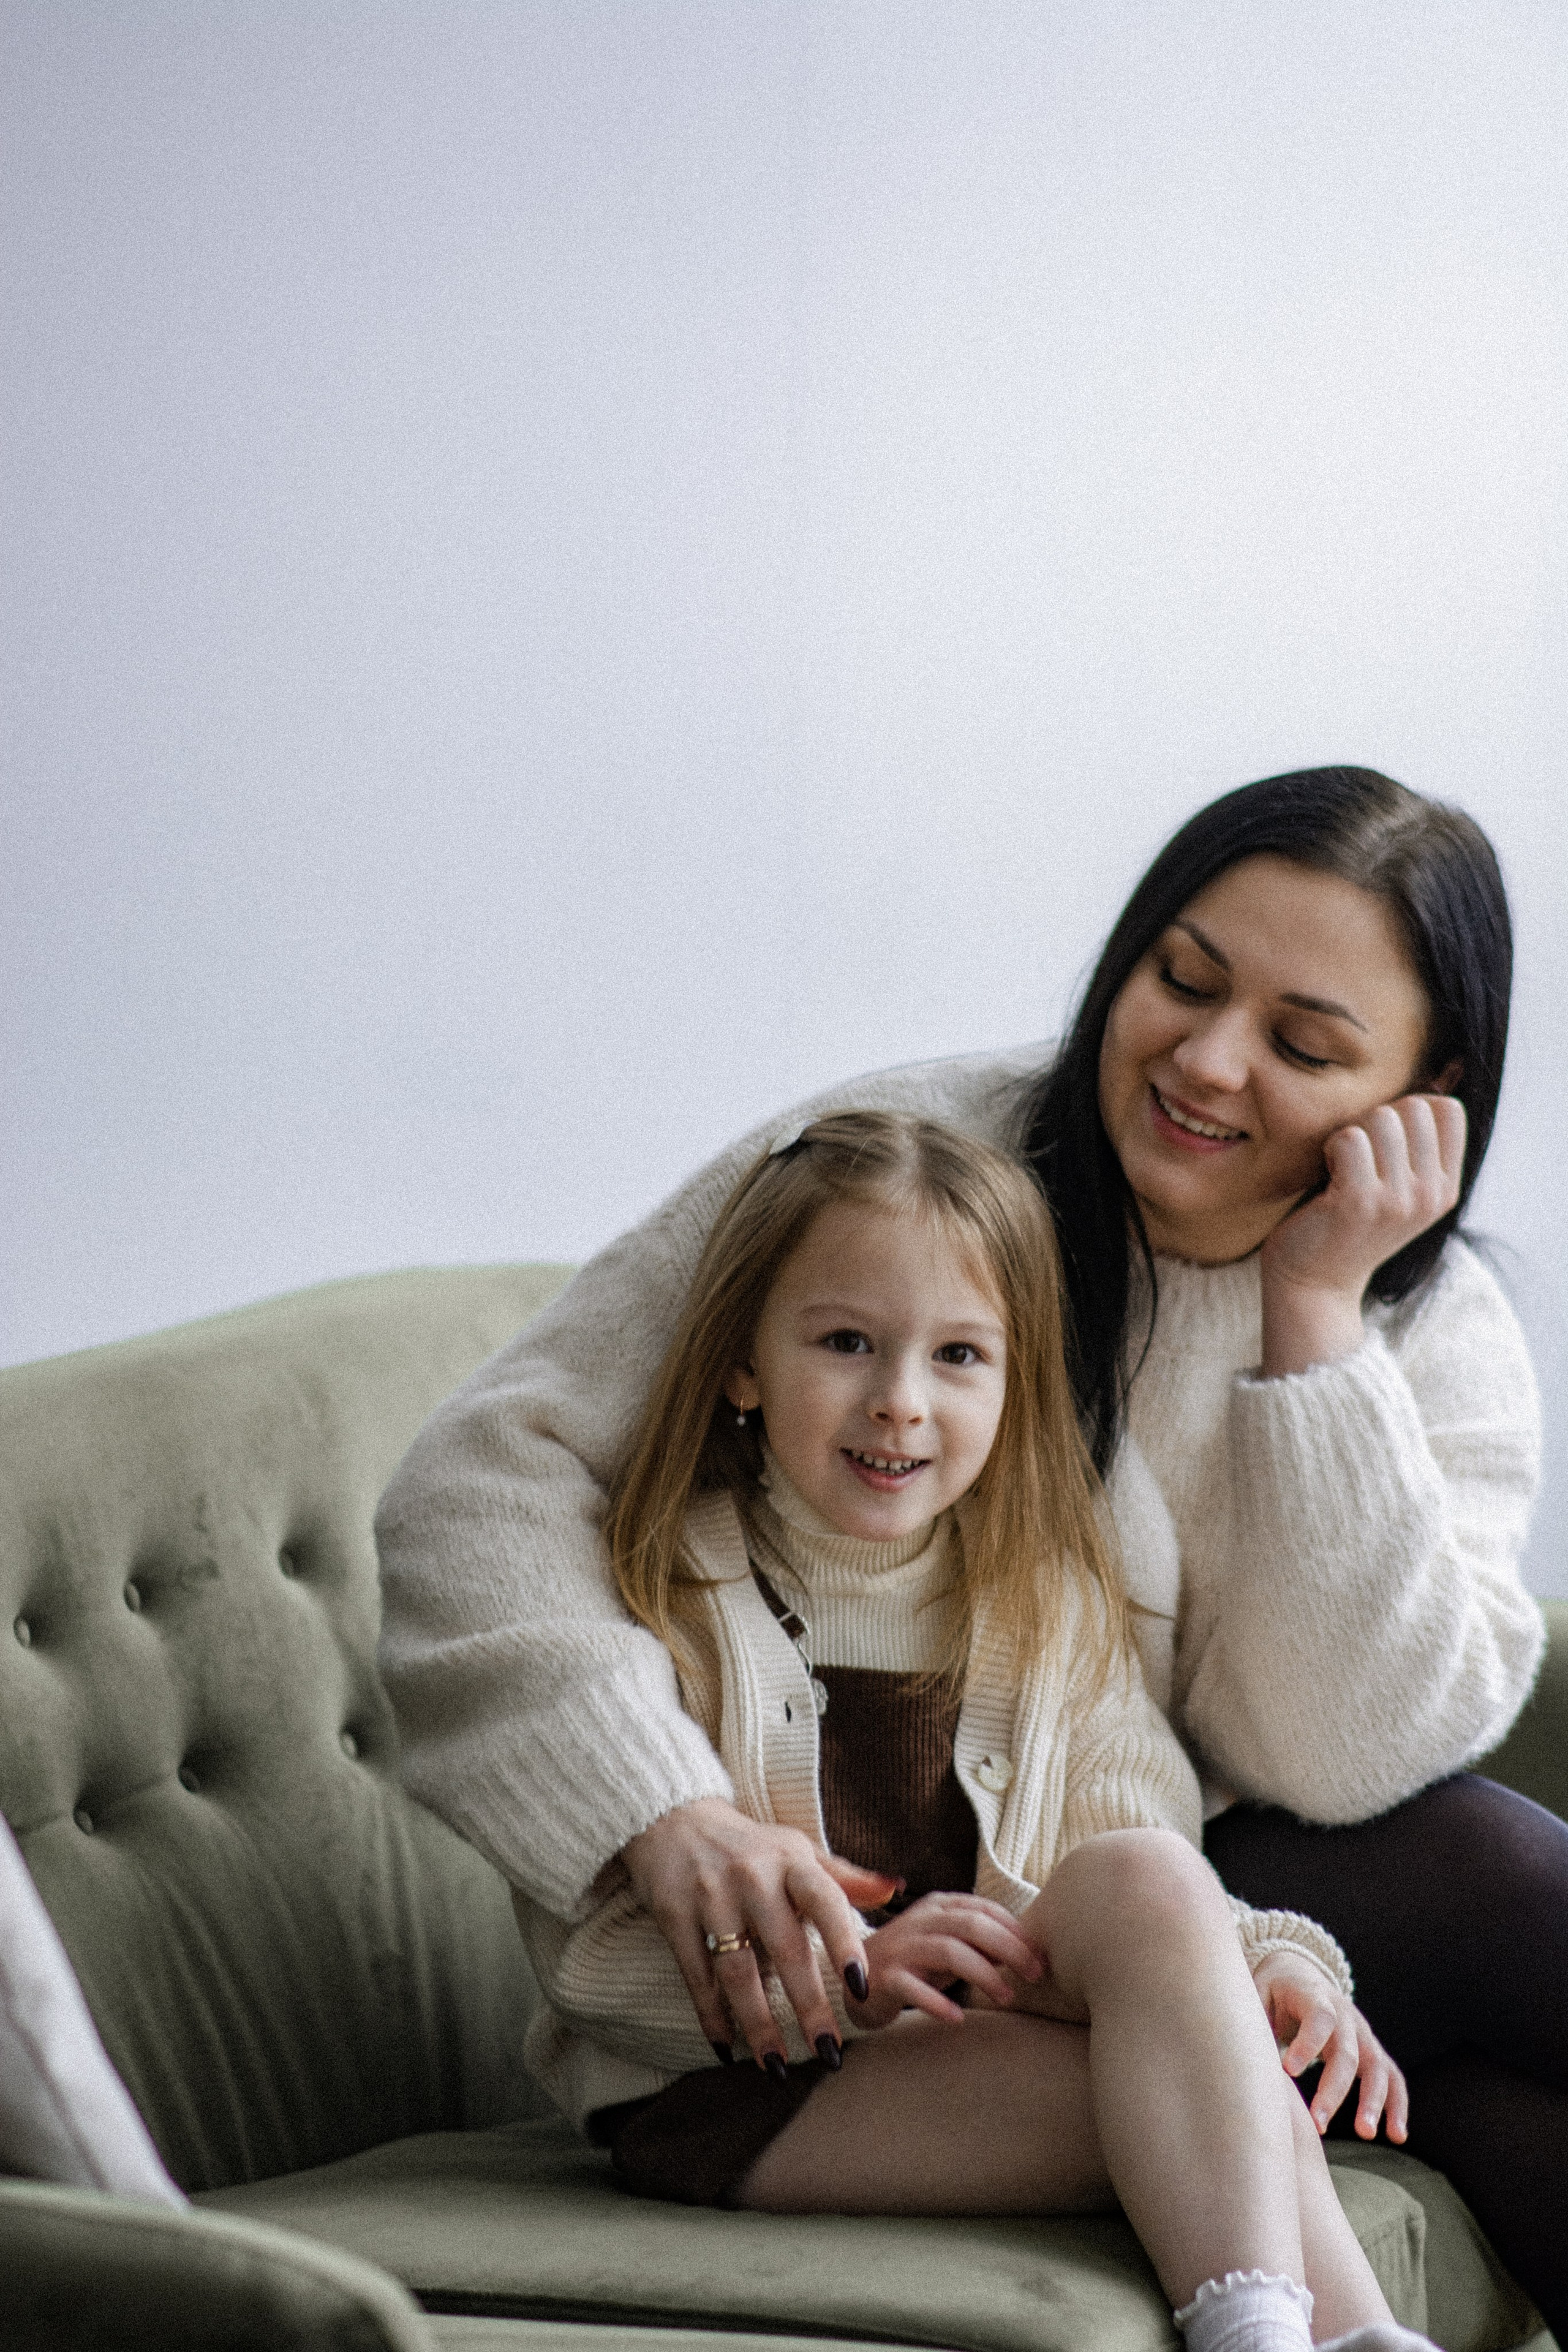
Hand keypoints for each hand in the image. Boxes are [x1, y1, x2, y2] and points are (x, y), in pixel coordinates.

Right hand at [621, 1797, 897, 2067]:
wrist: (675, 1821)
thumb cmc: (752, 1847)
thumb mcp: (797, 1851)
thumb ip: (844, 1876)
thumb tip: (897, 1887)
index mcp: (791, 1860)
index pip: (825, 1901)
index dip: (844, 1943)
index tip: (861, 1988)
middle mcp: (752, 1877)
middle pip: (786, 1948)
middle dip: (809, 2005)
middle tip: (830, 2052)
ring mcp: (712, 1897)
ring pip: (739, 1971)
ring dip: (758, 2024)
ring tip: (777, 2066)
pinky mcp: (676, 1917)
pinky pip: (698, 1976)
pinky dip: (712, 2016)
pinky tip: (727, 2048)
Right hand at [846, 1891, 1045, 2030]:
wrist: (856, 1983)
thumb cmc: (916, 1964)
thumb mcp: (950, 1947)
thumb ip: (982, 1943)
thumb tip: (1030, 1952)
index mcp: (938, 1906)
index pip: (984, 1909)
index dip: (1017, 1932)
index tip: (1041, 1957)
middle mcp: (919, 1921)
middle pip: (972, 1925)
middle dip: (1010, 1949)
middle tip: (1034, 1976)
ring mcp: (900, 1948)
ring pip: (949, 1952)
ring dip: (984, 1975)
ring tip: (1006, 1998)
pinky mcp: (883, 1978)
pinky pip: (915, 1988)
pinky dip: (939, 2003)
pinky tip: (958, 2017)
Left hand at [1250, 1951, 1407, 2141]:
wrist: (1300, 1974)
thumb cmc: (1273, 1991)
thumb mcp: (1257, 1993)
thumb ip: (1253, 2020)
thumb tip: (1235, 2052)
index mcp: (1315, 1997)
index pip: (1318, 2018)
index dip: (1307, 2043)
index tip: (1288, 2070)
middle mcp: (1346, 2016)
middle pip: (1347, 2052)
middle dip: (1333, 2089)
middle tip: (1317, 2124)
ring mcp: (1364, 2035)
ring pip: (1377, 2067)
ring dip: (1373, 2101)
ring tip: (1364, 2133)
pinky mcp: (1374, 2052)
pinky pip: (1393, 2079)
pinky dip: (1397, 2106)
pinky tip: (1397, 2135)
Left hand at [1259, 1094, 1465, 1377]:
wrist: (1314, 1282)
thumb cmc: (1346, 1221)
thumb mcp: (1398, 1185)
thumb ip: (1415, 1142)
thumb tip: (1440, 1072)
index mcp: (1445, 1188)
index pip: (1448, 1109)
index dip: (1408, 1108)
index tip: (1384, 1141)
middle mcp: (1430, 1195)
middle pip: (1413, 1106)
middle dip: (1376, 1118)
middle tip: (1356, 1156)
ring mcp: (1398, 1200)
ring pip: (1381, 1116)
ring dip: (1351, 1132)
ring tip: (1341, 1167)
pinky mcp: (1359, 1202)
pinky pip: (1348, 1138)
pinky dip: (1330, 1147)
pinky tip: (1327, 1175)